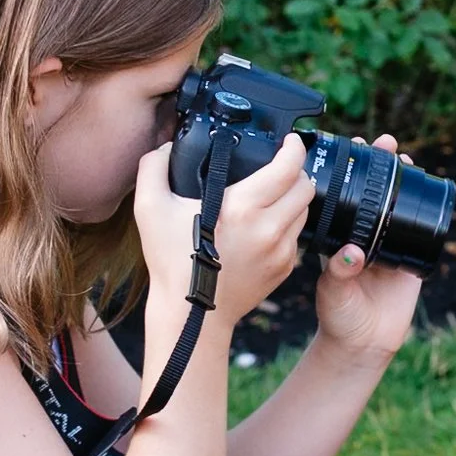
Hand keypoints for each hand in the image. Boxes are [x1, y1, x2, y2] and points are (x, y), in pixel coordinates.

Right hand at [130, 136, 316, 322]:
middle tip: (280, 167)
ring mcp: (281, 251)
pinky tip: (265, 225)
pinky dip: (287, 225)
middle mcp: (270, 228)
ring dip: (293, 198)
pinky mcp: (284, 269)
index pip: (289, 167)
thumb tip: (168, 147)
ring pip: (305, 211)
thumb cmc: (171, 261)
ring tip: (272, 195)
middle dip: (296, 171)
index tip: (289, 141)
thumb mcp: (150, 208)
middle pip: (306, 187)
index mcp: (244, 207)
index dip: (294, 147)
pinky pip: (296, 237)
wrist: (191, 313)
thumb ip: (154, 167)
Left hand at [312, 135, 423, 363]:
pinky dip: (423, 209)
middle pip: (373, 191)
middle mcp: (363, 234)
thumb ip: (339, 272)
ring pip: (396, 204)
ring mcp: (388, 243)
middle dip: (379, 164)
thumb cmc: (338, 314)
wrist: (364, 341)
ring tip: (403, 156)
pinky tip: (425, 191)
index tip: (351, 148)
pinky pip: (418, 229)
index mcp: (339, 235)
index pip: (343, 195)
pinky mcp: (410, 256)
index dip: (348, 171)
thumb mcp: (333, 291)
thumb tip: (352, 254)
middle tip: (382, 143)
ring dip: (401, 179)